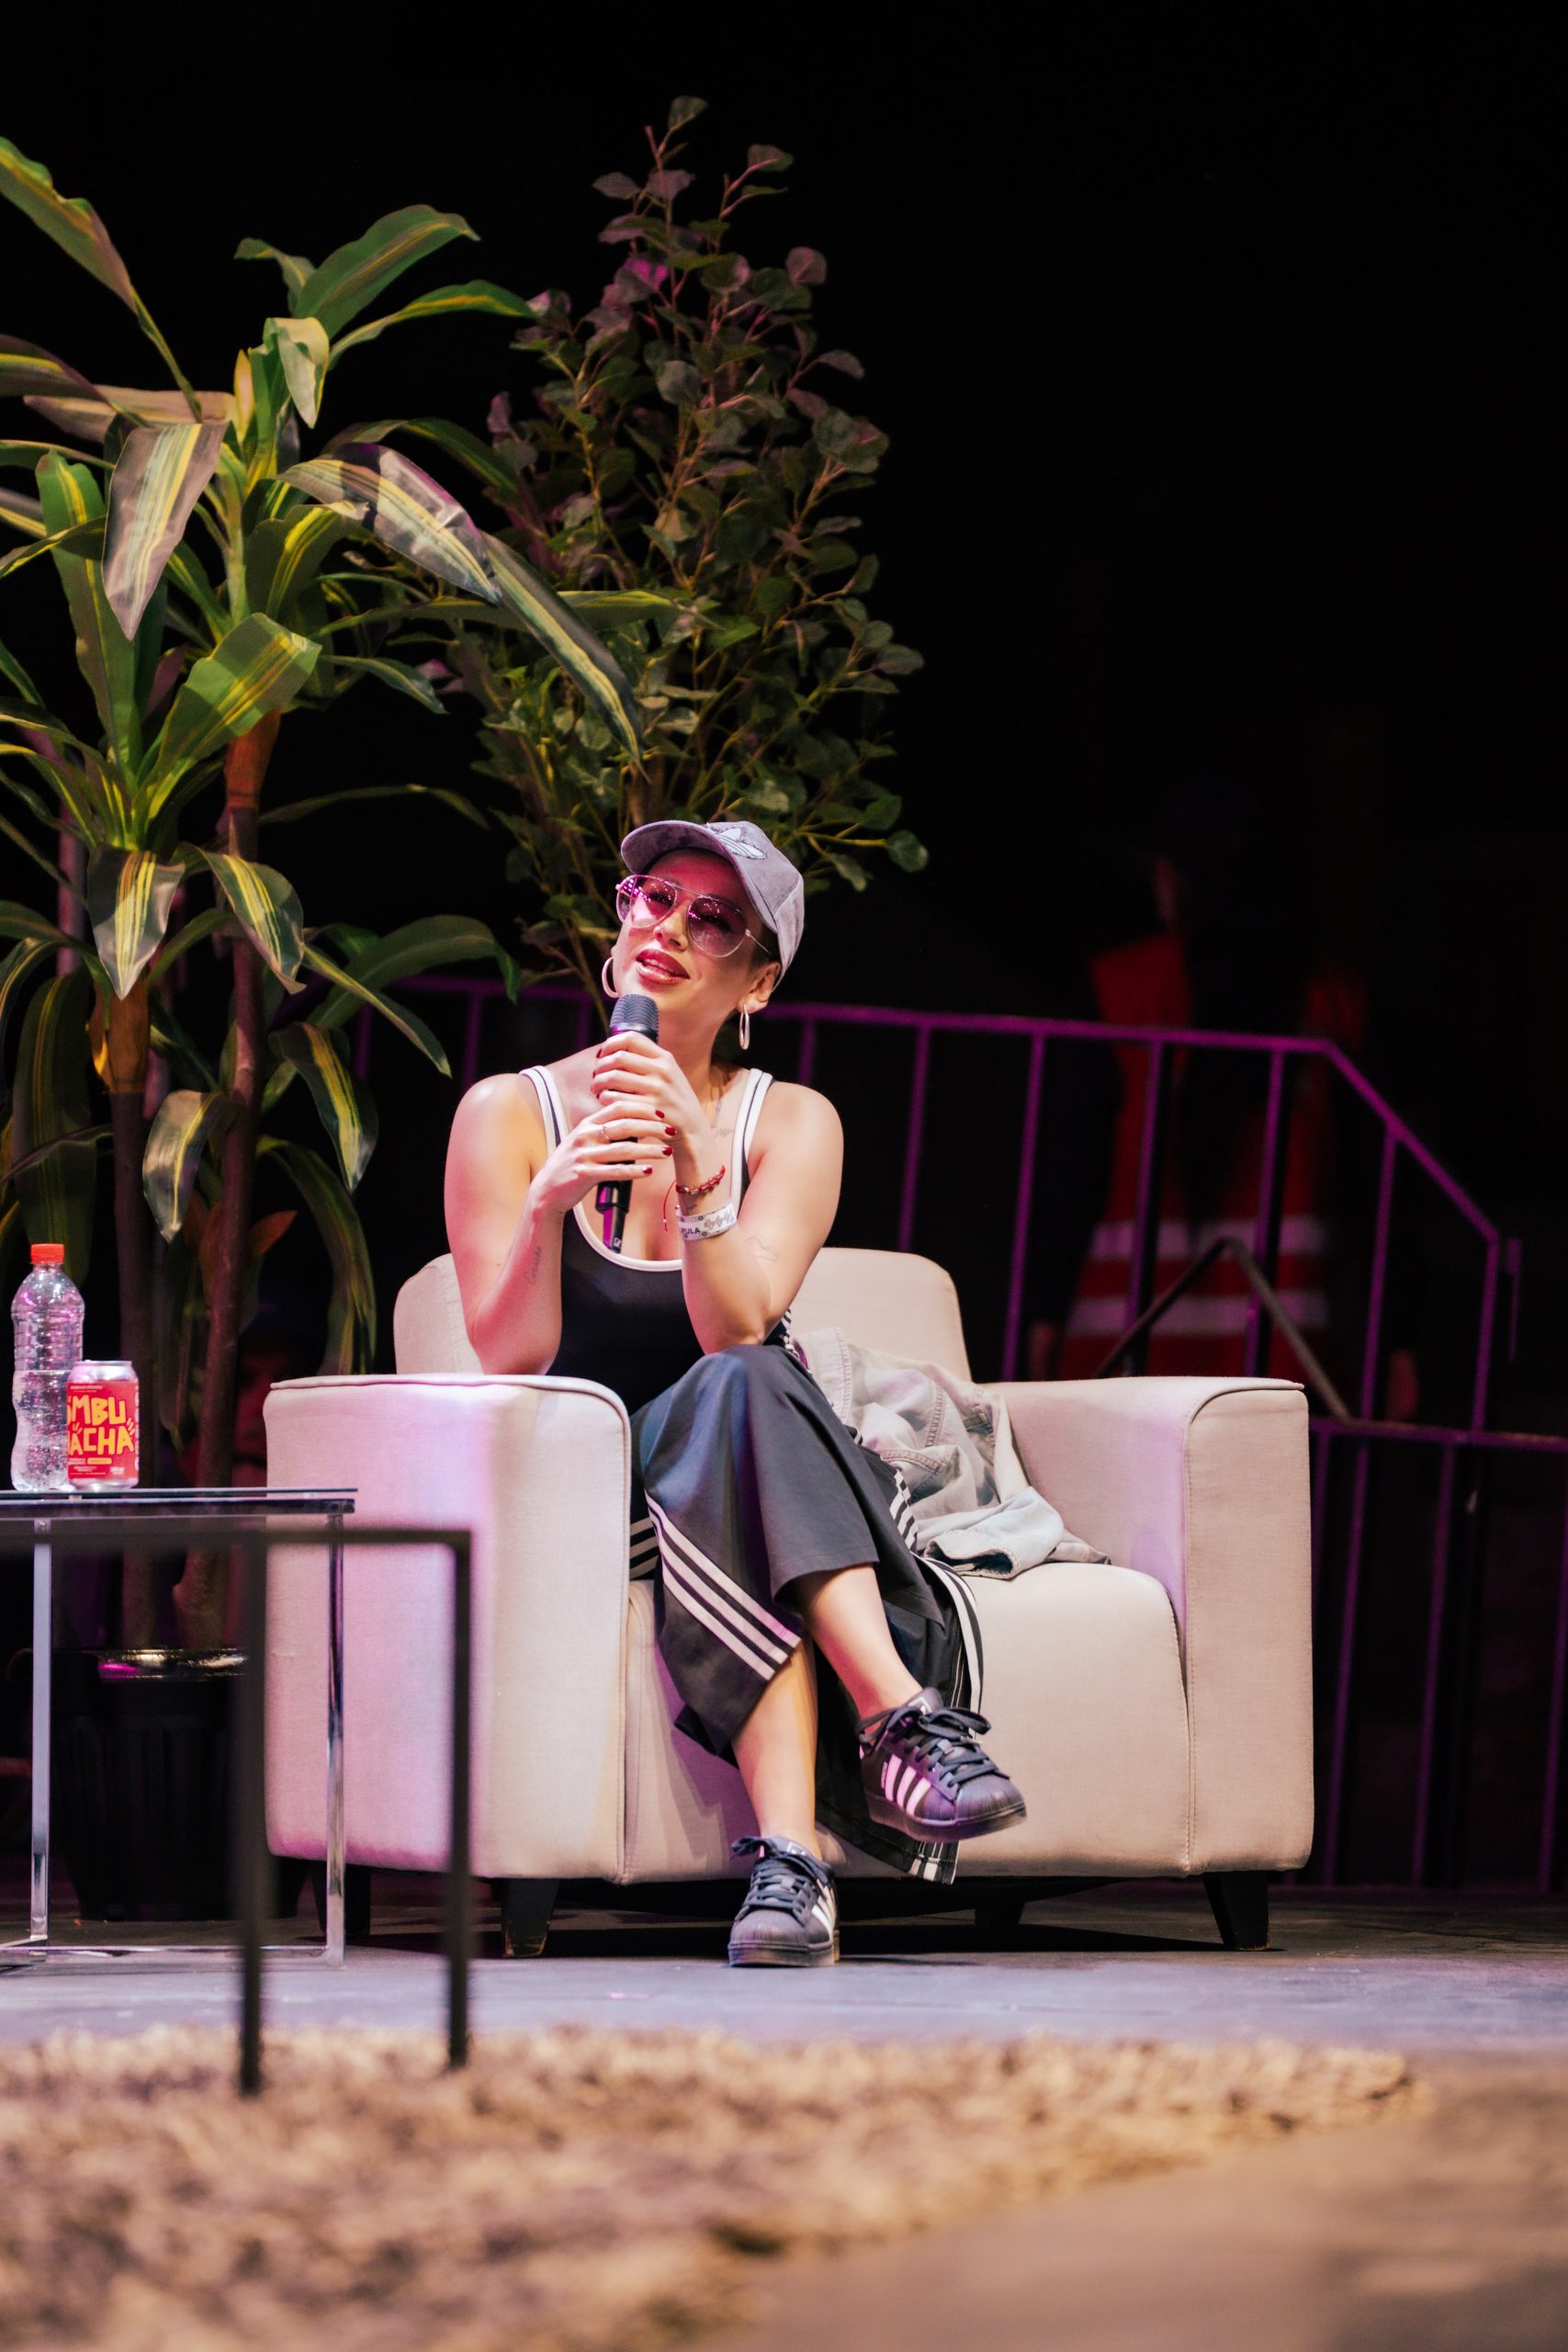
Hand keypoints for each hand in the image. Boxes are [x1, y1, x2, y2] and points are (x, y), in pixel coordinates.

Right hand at [532, 1091, 669, 1216]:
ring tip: (667, 1151)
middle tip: (671, 1131)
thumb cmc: (571, 1164)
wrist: (547, 1189)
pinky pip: (615, 1171)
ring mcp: (584, 1155)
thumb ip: (603, 1130)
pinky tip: (649, 1171)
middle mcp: (585, 1136)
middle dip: (652, 1127)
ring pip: (624, 1149)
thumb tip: (635, 1122)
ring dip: (649, 1150)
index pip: (618, 1107)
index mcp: (587, 1124)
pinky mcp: (585, 1175)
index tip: (661, 1114)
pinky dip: (634, 1171)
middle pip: (625, 1125)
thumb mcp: (583, 1141)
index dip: (642, 1108)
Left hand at [589, 1030, 708, 1148]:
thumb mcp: (669, 1074)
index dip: (610, 1044)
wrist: (693, 1129)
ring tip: (597, 1089)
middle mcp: (662, 1070)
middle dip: (601, 1066)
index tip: (602, 1055)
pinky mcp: (649, 1109)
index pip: (631, 1038)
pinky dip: (604, 1098)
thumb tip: (613, 1051)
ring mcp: (657, 1090)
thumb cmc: (673, 1100)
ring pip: (613, 1077)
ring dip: (598, 1083)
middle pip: (618, 1057)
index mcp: (665, 1058)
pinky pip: (616, 1099)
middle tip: (596, 1075)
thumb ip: (647, 1062)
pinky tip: (605, 1101)